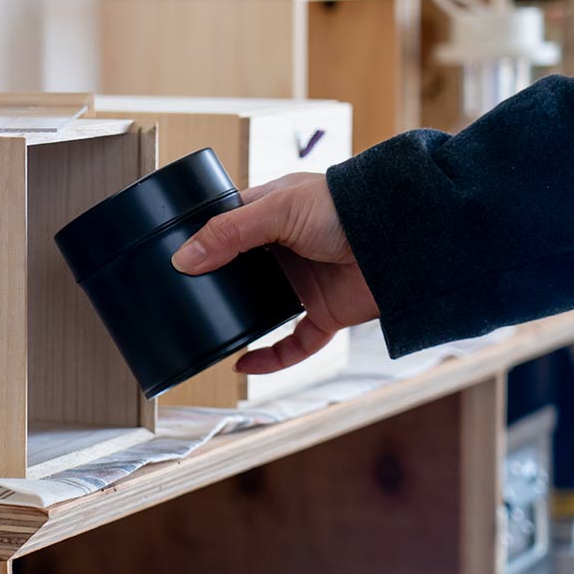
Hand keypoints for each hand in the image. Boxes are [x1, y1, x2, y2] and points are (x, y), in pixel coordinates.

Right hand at [171, 173, 378, 373]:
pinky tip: (245, 365)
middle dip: (217, 285)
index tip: (173, 257)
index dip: (204, 240)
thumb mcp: (278, 210)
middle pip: (242, 270)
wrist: (400, 238)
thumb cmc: (344, 207)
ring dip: (241, 323)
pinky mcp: (325, 313)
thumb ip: (229, 233)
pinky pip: (294, 344)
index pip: (229, 225)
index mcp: (273, 213)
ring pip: (264, 310)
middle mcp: (286, 248)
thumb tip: (184, 258)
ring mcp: (305, 282)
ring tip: (207, 332)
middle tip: (182, 298)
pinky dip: (272, 359)